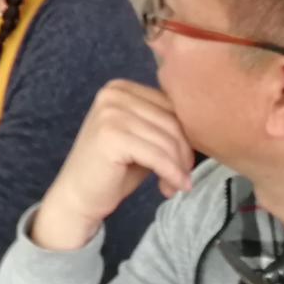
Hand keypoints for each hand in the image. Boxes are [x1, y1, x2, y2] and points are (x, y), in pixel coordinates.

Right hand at [30, 81, 194, 251]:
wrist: (78, 196)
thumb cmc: (113, 169)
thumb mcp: (141, 137)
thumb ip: (162, 124)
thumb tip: (206, 127)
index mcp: (121, 88)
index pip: (171, 105)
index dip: (187, 136)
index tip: (186, 162)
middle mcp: (113, 94)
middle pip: (172, 122)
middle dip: (185, 154)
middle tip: (183, 178)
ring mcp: (110, 113)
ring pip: (168, 140)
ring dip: (179, 168)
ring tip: (174, 185)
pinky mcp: (111, 136)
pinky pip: (157, 156)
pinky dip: (171, 174)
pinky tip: (170, 188)